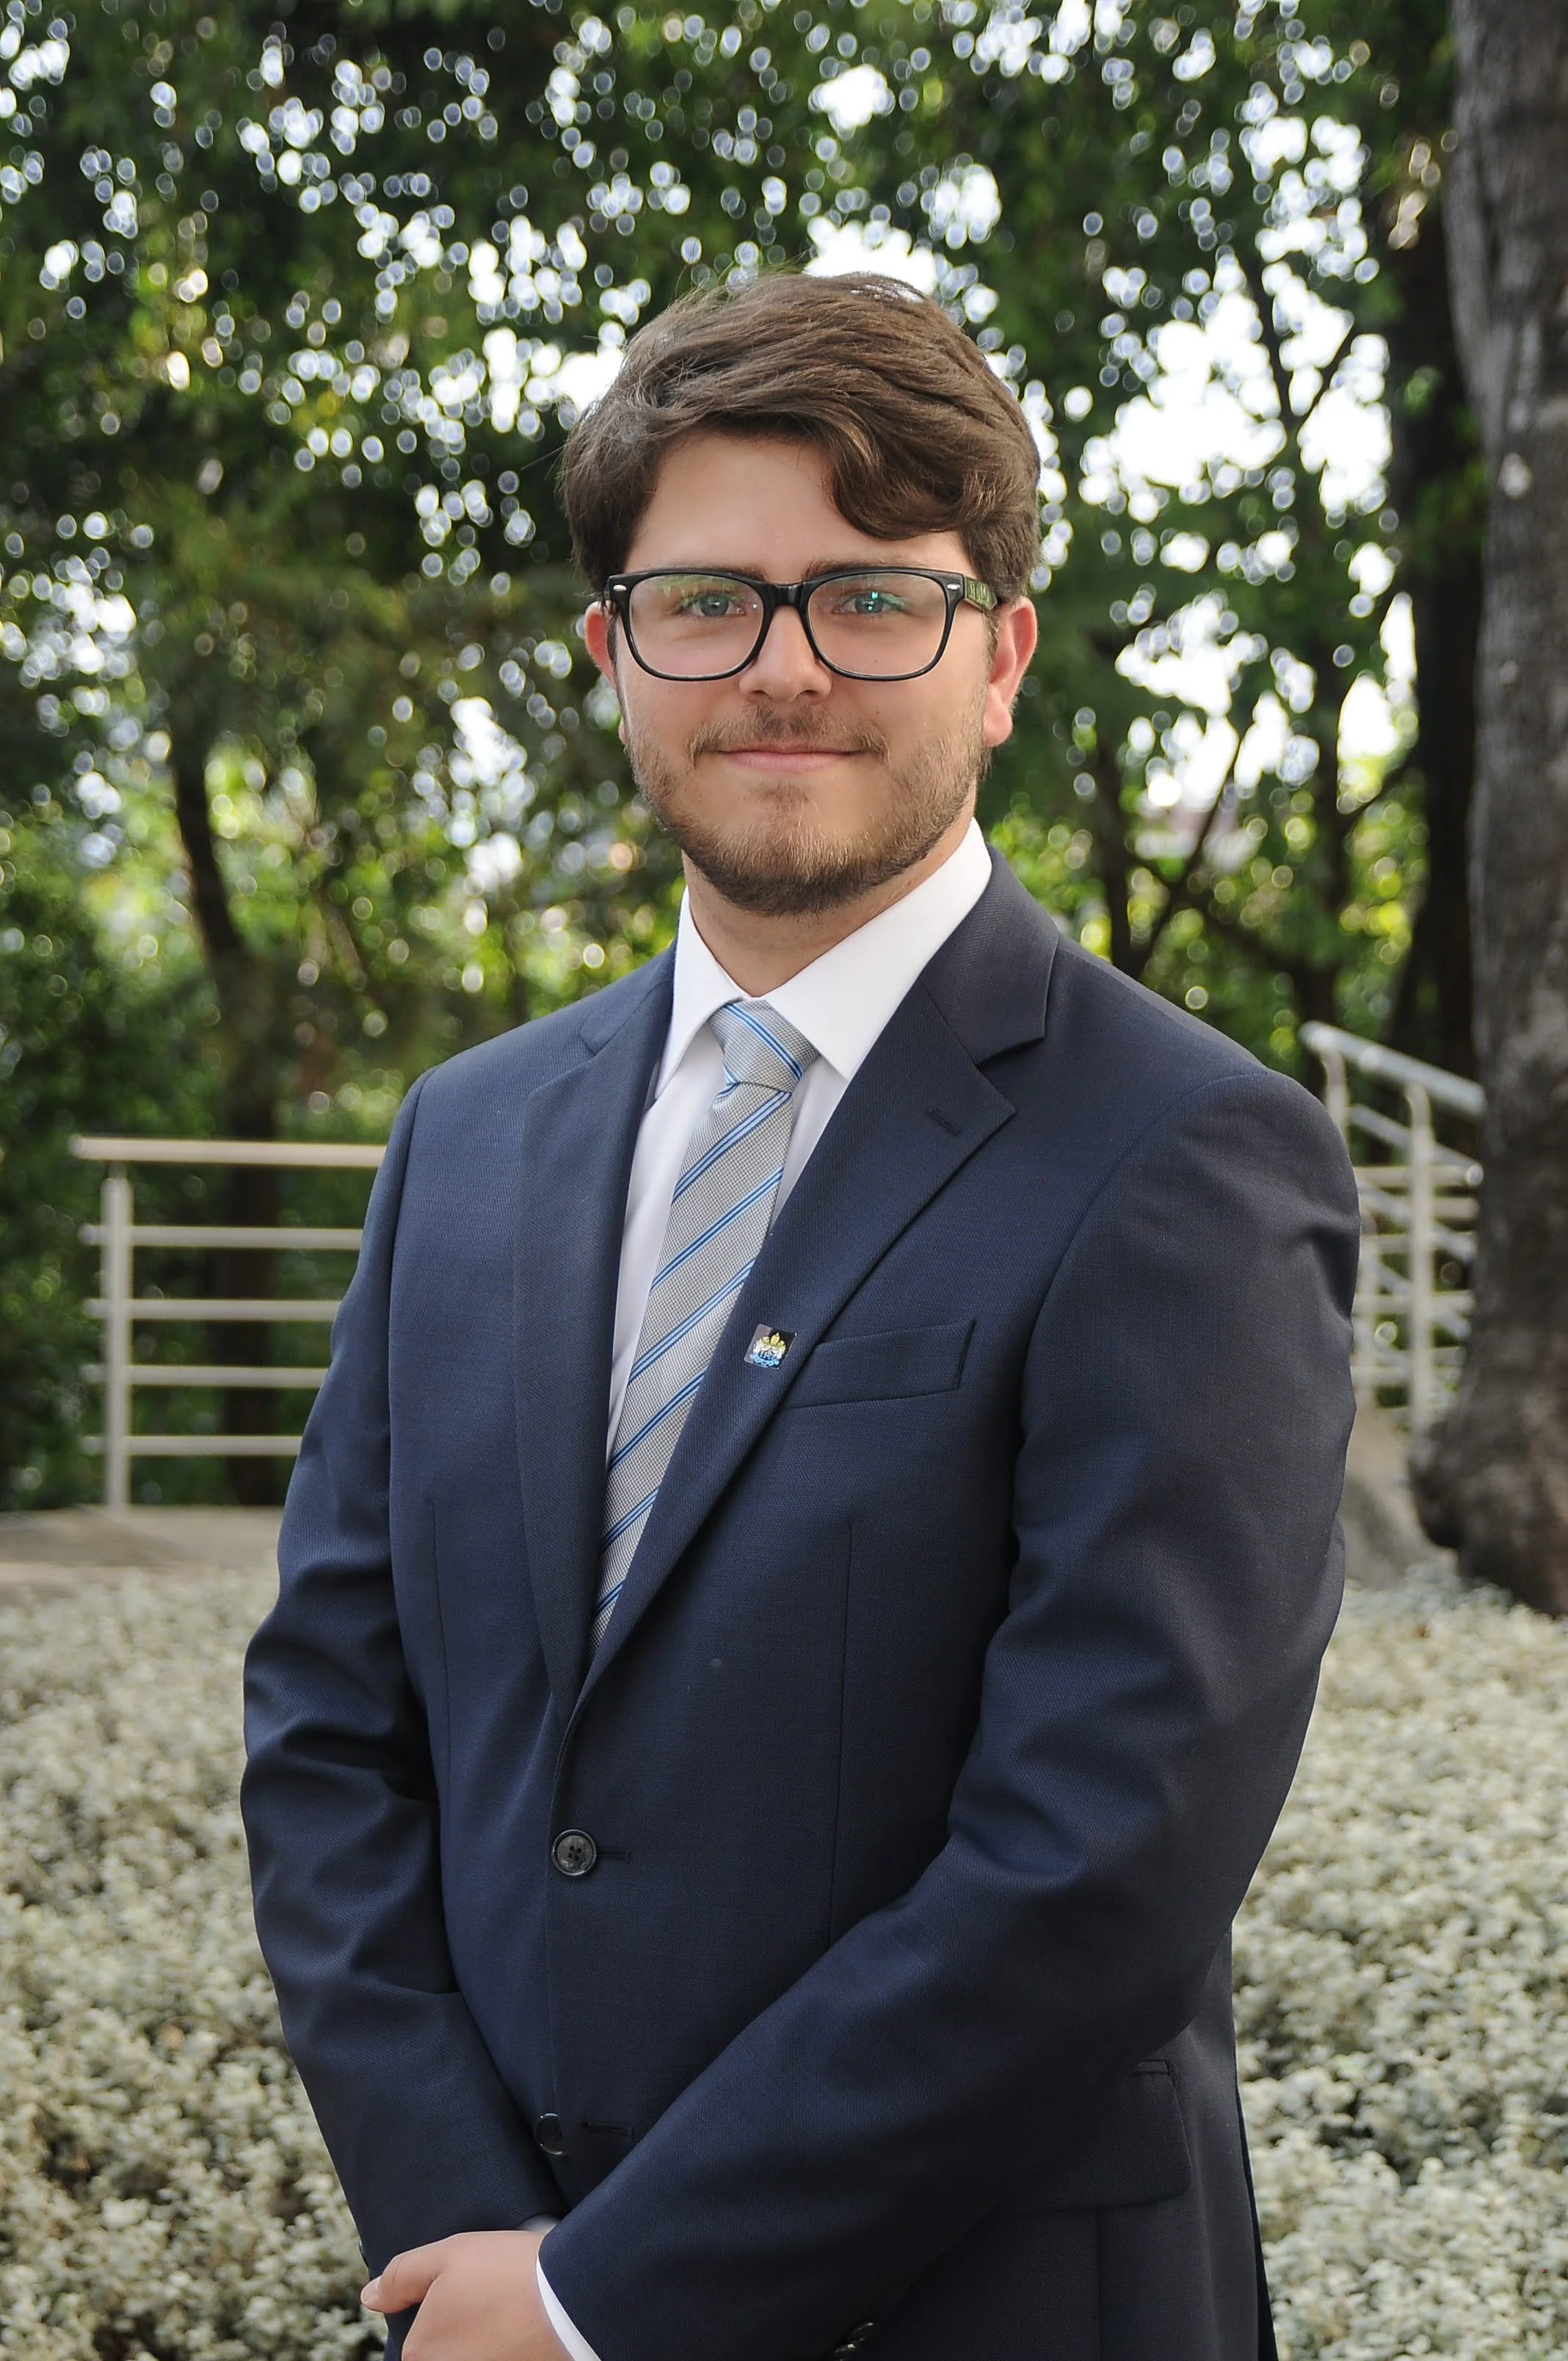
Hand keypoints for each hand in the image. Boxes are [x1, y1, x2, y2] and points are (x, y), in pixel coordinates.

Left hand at [362, 2229, 568, 2360]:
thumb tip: (370, 2297)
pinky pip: (498, 2360)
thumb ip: (401, 2277)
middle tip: (490, 2309)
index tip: (467, 2301)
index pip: (414, 2345)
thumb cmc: (507, 2273)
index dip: (438, 2317)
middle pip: (443, 2354)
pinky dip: (505, 2352)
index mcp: (420, 2354)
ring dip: (485, 2344)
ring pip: (471, 2356)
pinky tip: (522, 2334)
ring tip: (509, 2319)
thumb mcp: (447, 2256)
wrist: (573, 2297)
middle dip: (461, 2336)